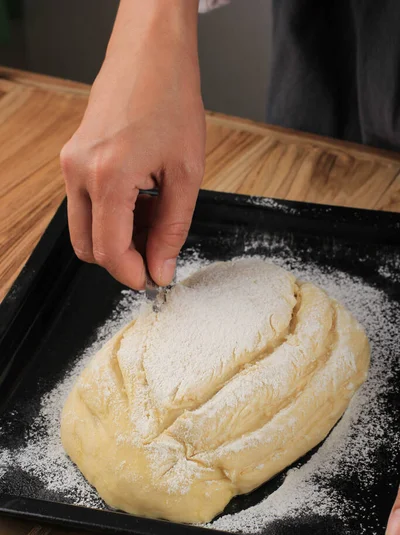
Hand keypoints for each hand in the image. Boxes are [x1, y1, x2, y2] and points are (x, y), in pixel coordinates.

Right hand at [60, 0, 204, 288]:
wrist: (150, 51)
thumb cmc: (172, 100)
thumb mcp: (186, 173)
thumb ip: (172, 229)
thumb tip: (161, 269)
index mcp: (108, 178)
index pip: (110, 251)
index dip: (134, 274)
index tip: (155, 279)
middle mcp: (79, 172)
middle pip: (88, 247)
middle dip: (123, 258)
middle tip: (158, 248)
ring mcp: (71, 163)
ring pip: (84, 228)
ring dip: (116, 236)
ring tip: (155, 216)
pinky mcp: (73, 157)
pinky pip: (84, 204)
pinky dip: (110, 215)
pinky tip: (141, 200)